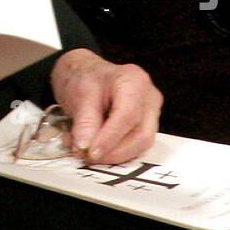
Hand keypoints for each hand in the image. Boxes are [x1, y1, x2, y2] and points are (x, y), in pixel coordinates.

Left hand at [49, 49, 162, 164]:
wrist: (84, 73)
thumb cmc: (84, 77)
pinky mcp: (145, 127)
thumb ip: (85, 121)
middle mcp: (148, 98)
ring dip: (112, 155)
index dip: (110, 138)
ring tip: (85, 151)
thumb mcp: (79, 93)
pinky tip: (93, 148)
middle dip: (114, 152)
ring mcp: (150, 114)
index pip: (128, 116)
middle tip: (87, 156)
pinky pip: (134, 147)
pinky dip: (113, 153)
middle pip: (141, 135)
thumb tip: (85, 147)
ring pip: (140, 145)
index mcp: (134, 82)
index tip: (91, 152)